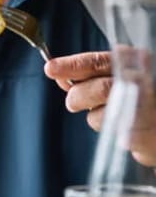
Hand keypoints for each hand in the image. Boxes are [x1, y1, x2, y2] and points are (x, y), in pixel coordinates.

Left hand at [45, 51, 155, 165]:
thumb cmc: (135, 95)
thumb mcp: (112, 77)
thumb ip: (88, 75)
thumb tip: (59, 77)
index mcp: (133, 61)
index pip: (97, 62)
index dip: (71, 65)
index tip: (50, 69)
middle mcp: (143, 82)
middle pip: (101, 89)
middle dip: (79, 97)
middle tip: (73, 102)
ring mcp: (148, 108)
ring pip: (104, 114)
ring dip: (96, 117)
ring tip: (110, 114)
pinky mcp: (146, 134)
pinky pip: (114, 134)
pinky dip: (111, 130)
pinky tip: (124, 126)